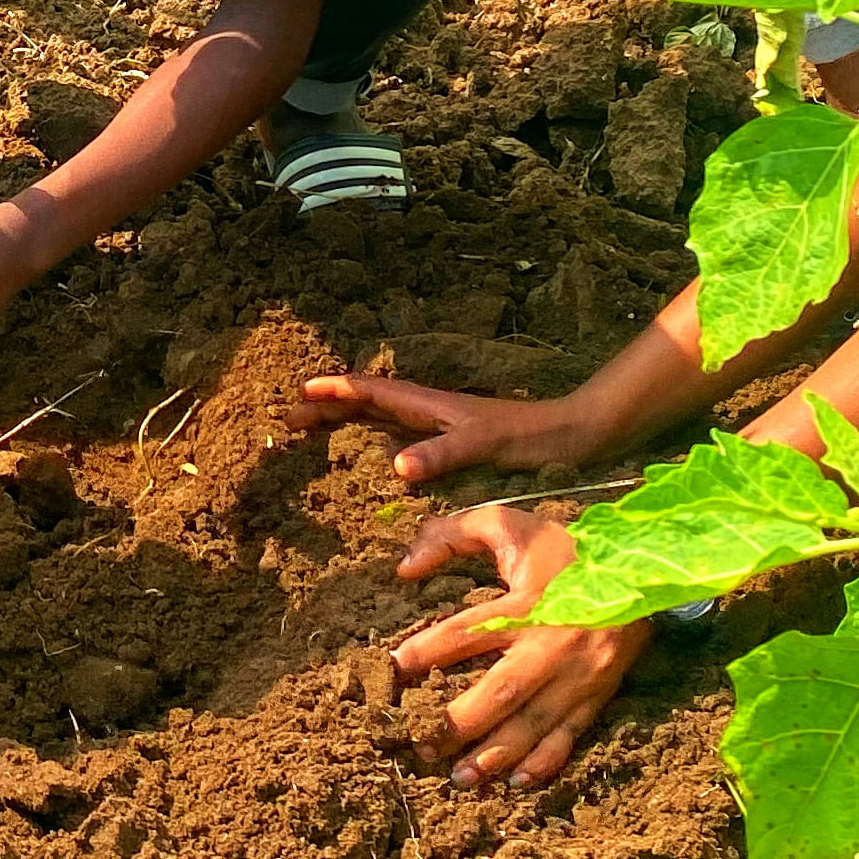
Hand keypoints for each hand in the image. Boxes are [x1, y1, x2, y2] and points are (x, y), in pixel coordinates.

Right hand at [300, 370, 602, 489]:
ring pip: (379, 419)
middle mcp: (429, 412)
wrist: (570, 437)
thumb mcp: (484, 445)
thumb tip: (395, 467)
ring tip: (311, 428)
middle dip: (327, 407)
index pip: (372, 392)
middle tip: (288, 418)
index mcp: (430, 405)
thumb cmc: (529, 437)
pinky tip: (369, 454)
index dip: (336, 391)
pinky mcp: (451, 444)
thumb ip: (441, 454)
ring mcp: (439, 427)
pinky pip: (398, 437)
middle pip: (367, 404)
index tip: (300, 391)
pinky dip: (372, 439)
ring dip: (345, 421)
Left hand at [389, 499, 650, 789]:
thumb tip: (405, 569)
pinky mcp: (598, 694)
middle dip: (457, 722)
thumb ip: (454, 534)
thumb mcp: (509, 523)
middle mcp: (552, 644)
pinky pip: (570, 735)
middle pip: (500, 692)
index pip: (466, 632)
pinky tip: (517, 781)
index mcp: (527, 603)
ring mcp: (578, 675)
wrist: (644, 570)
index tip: (392, 670)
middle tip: (420, 742)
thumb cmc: (564, 550)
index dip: (424, 651)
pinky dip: (545, 762)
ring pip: (533, 723)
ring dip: (494, 754)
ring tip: (459, 777)